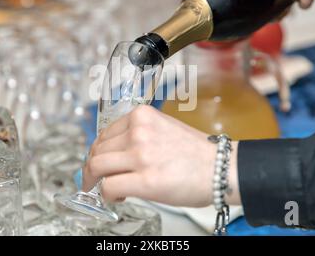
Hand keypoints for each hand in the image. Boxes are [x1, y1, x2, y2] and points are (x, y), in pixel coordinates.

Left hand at [83, 105, 240, 206]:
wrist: (221, 168)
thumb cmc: (196, 152)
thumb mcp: (163, 128)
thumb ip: (138, 134)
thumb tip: (114, 152)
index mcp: (142, 116)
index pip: (104, 133)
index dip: (98, 151)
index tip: (99, 161)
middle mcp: (139, 131)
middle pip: (97, 150)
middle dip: (93, 167)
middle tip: (96, 179)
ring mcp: (141, 155)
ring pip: (97, 166)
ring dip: (95, 181)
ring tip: (105, 189)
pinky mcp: (146, 180)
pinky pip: (109, 187)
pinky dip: (107, 195)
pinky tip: (118, 197)